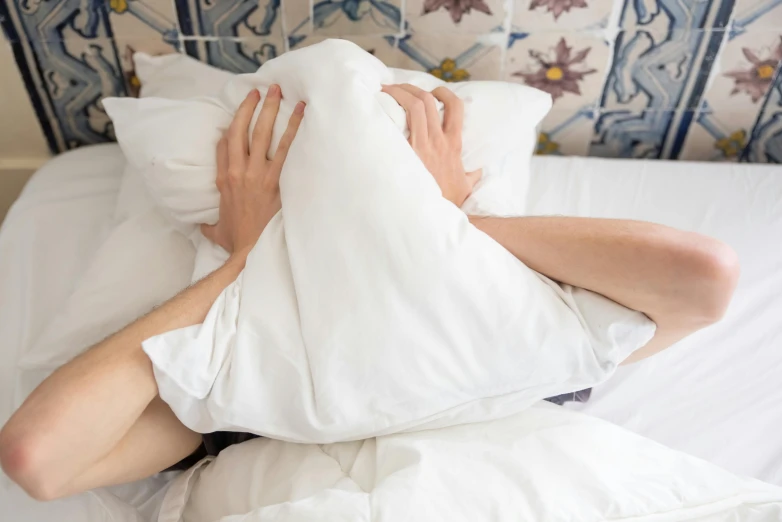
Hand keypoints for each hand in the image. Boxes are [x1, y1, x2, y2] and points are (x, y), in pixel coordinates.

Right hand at [201, 85, 304, 258]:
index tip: (240, 114)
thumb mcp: (213, 229)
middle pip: (239, 130)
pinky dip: (293, 128)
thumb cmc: (233, 240)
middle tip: (259, 90)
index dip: (231, 127)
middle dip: (249, 107)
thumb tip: (203, 224)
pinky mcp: (273, 180)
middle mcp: (236, 171)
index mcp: (222, 178)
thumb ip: (208, 222)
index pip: (222, 144)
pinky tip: (301, 113)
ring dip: (269, 109)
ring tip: (277, 91)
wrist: (247, 250)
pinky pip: (284, 149)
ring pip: (261, 133)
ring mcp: (255, 174)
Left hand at [381, 84, 480, 206]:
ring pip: (413, 107)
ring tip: (385, 91)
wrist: (435, 216)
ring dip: (398, 93)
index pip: (455, 106)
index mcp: (453, 144)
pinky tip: (376, 110)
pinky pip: (396, 126)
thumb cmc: (449, 202)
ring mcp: (421, 147)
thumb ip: (473, 175)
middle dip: (411, 87)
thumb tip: (478, 170)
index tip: (434, 90)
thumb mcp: (466, 186)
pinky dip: (387, 113)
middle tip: (399, 87)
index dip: (444, 92)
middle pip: (427, 100)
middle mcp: (438, 141)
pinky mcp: (406, 155)